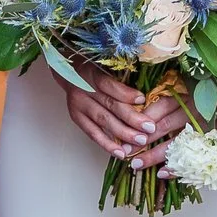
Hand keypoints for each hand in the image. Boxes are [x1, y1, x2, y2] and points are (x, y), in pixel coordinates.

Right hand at [60, 68, 187, 169]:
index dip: (125, 93)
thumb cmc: (93, 67)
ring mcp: (79, 105)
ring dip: (123, 133)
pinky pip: (93, 133)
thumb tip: (144, 94)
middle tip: (150, 128)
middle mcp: (84, 89)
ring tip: (140, 141)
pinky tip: (121, 153)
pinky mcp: (76, 117)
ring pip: (104, 121)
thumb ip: (120, 76)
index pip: (108, 84)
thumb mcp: (104, 64)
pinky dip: (107, 144)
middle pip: (110, 105)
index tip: (143, 99)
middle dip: (132, 118)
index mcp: (92, 73)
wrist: (67, 70)